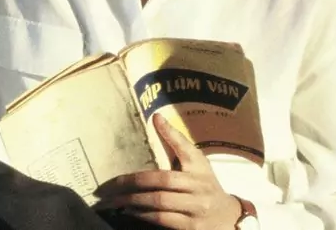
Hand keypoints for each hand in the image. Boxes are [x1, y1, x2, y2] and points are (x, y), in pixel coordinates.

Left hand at [94, 114, 243, 228]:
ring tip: (112, 201)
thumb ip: (177, 143)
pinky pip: (162, 219)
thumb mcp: (197, 164)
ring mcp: (196, 209)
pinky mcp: (192, 227)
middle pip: (161, 181)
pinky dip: (142, 214)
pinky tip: (129, 211)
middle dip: (130, 183)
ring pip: (159, 201)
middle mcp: (199, 187)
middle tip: (107, 188)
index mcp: (200, 168)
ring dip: (131, 200)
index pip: (185, 149)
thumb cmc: (205, 186)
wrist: (228, 218)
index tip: (154, 120)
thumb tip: (157, 117)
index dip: (171, 135)